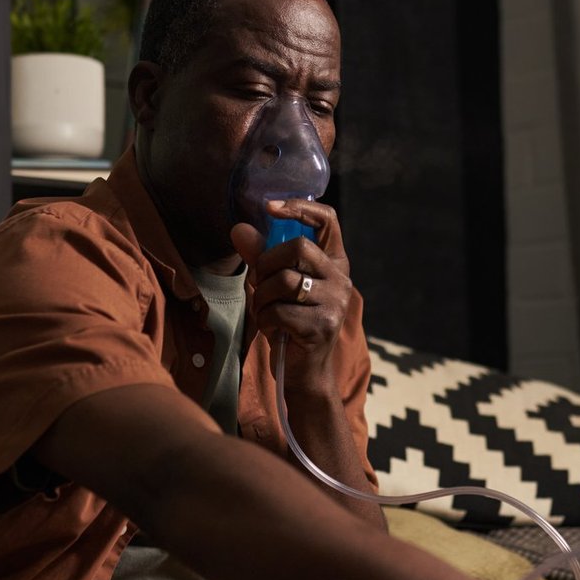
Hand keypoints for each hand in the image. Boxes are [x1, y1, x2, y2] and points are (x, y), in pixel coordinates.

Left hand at [230, 199, 353, 393]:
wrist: (304, 372)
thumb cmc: (289, 323)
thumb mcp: (273, 286)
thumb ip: (259, 257)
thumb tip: (239, 229)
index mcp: (333, 262)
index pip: (327, 220)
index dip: (299, 208)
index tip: (270, 207)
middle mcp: (340, 279)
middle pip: (298, 247)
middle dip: (266, 264)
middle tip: (260, 283)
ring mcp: (335, 304)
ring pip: (284, 280)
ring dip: (262, 297)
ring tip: (265, 311)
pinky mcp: (321, 327)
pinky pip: (279, 310)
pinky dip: (265, 319)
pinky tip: (271, 328)